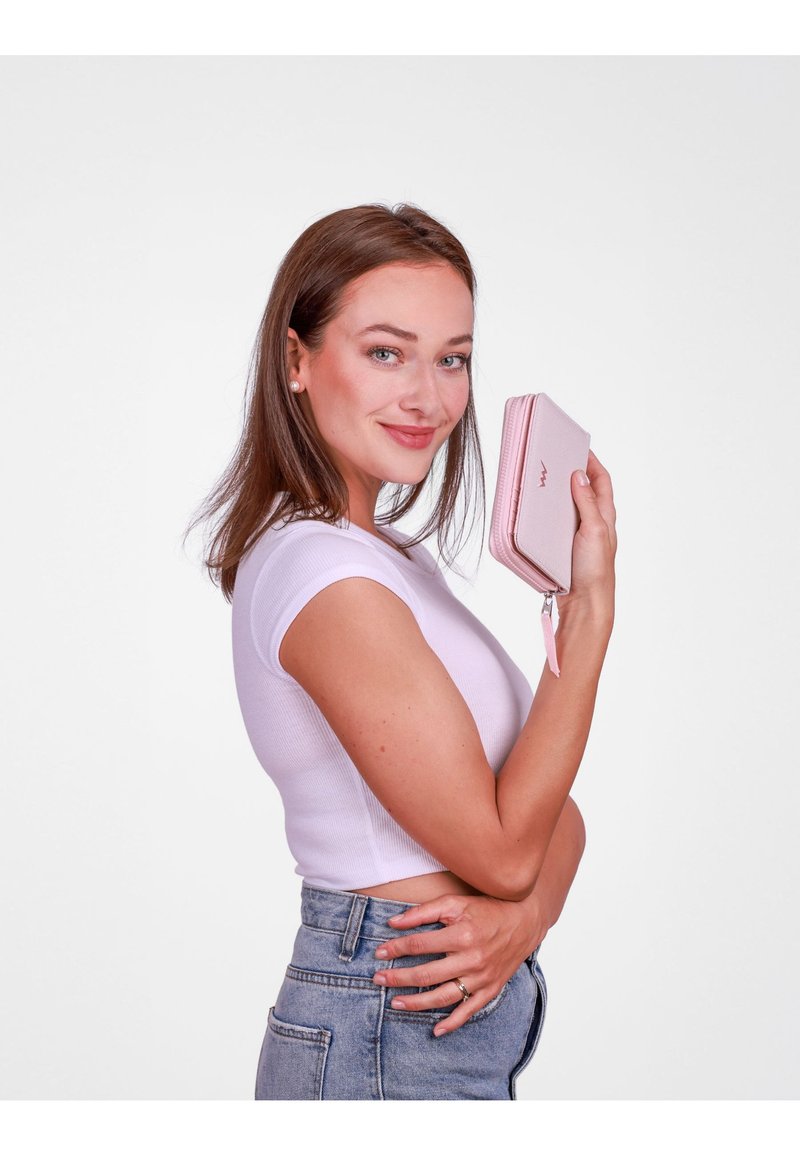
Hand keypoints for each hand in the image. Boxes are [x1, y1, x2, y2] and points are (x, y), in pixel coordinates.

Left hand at [370, 891, 547, 1034]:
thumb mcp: (455, 902)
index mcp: (461, 935)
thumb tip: (393, 922)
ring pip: (443, 997)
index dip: (396, 948)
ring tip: (395, 1004)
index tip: (379, 953)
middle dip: (398, 978)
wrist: (524, 920)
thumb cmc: (486, 909)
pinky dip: (453, 1023)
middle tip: (378, 979)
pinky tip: (436, 1030)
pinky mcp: (490, 989)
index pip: (419, 945)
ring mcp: (481, 977)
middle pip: (426, 974)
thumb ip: (424, 911)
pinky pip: (469, 1010)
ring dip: (417, 1003)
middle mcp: (471, 959)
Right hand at [557, 449, 616, 618]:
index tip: (578, 447)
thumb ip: (586, 503)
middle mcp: (594, 523)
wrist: (585, 604)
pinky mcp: (566, 547)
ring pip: (570, 506)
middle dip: (573, 472)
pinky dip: (549, 513)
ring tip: (544, 481)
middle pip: (585, 490)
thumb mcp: (593, 530)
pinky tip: (537, 512)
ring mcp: (579, 535)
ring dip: (558, 493)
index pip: (601, 480)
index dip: (592, 462)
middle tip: (556, 459)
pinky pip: (557, 524)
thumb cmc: (595, 571)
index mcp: (605, 516)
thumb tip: (579, 475)